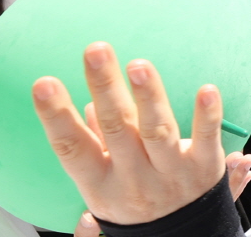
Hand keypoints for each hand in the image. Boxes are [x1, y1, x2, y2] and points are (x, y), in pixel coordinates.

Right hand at [32, 42, 238, 227]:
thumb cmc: (135, 200)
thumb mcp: (104, 183)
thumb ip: (96, 143)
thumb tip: (87, 103)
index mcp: (100, 182)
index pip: (71, 148)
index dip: (55, 117)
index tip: (43, 82)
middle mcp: (132, 178)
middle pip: (116, 129)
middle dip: (105, 88)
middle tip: (95, 50)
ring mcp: (170, 174)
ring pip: (158, 132)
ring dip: (149, 97)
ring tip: (139, 65)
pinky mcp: (205, 168)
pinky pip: (206, 138)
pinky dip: (206, 115)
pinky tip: (207, 89)